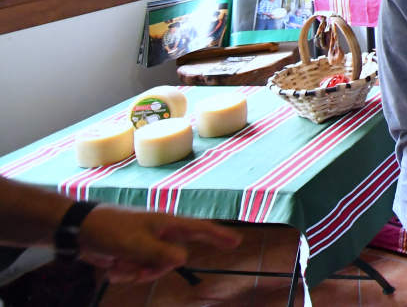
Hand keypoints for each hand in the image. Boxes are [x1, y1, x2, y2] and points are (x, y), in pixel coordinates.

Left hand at [78, 205, 241, 283]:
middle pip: (172, 258)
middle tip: (135, 271)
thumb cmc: (111, 230)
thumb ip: (161, 253)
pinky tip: (111, 267)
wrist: (79, 230)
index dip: (218, 235)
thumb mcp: (137, 244)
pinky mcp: (132, 253)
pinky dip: (125, 272)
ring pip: (153, 268)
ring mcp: (146, 244)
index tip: (236, 242)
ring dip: (135, 272)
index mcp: (166, 224)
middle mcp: (159, 234)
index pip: (199, 229)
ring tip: (117, 266)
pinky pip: (138, 270)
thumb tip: (184, 258)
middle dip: (153, 270)